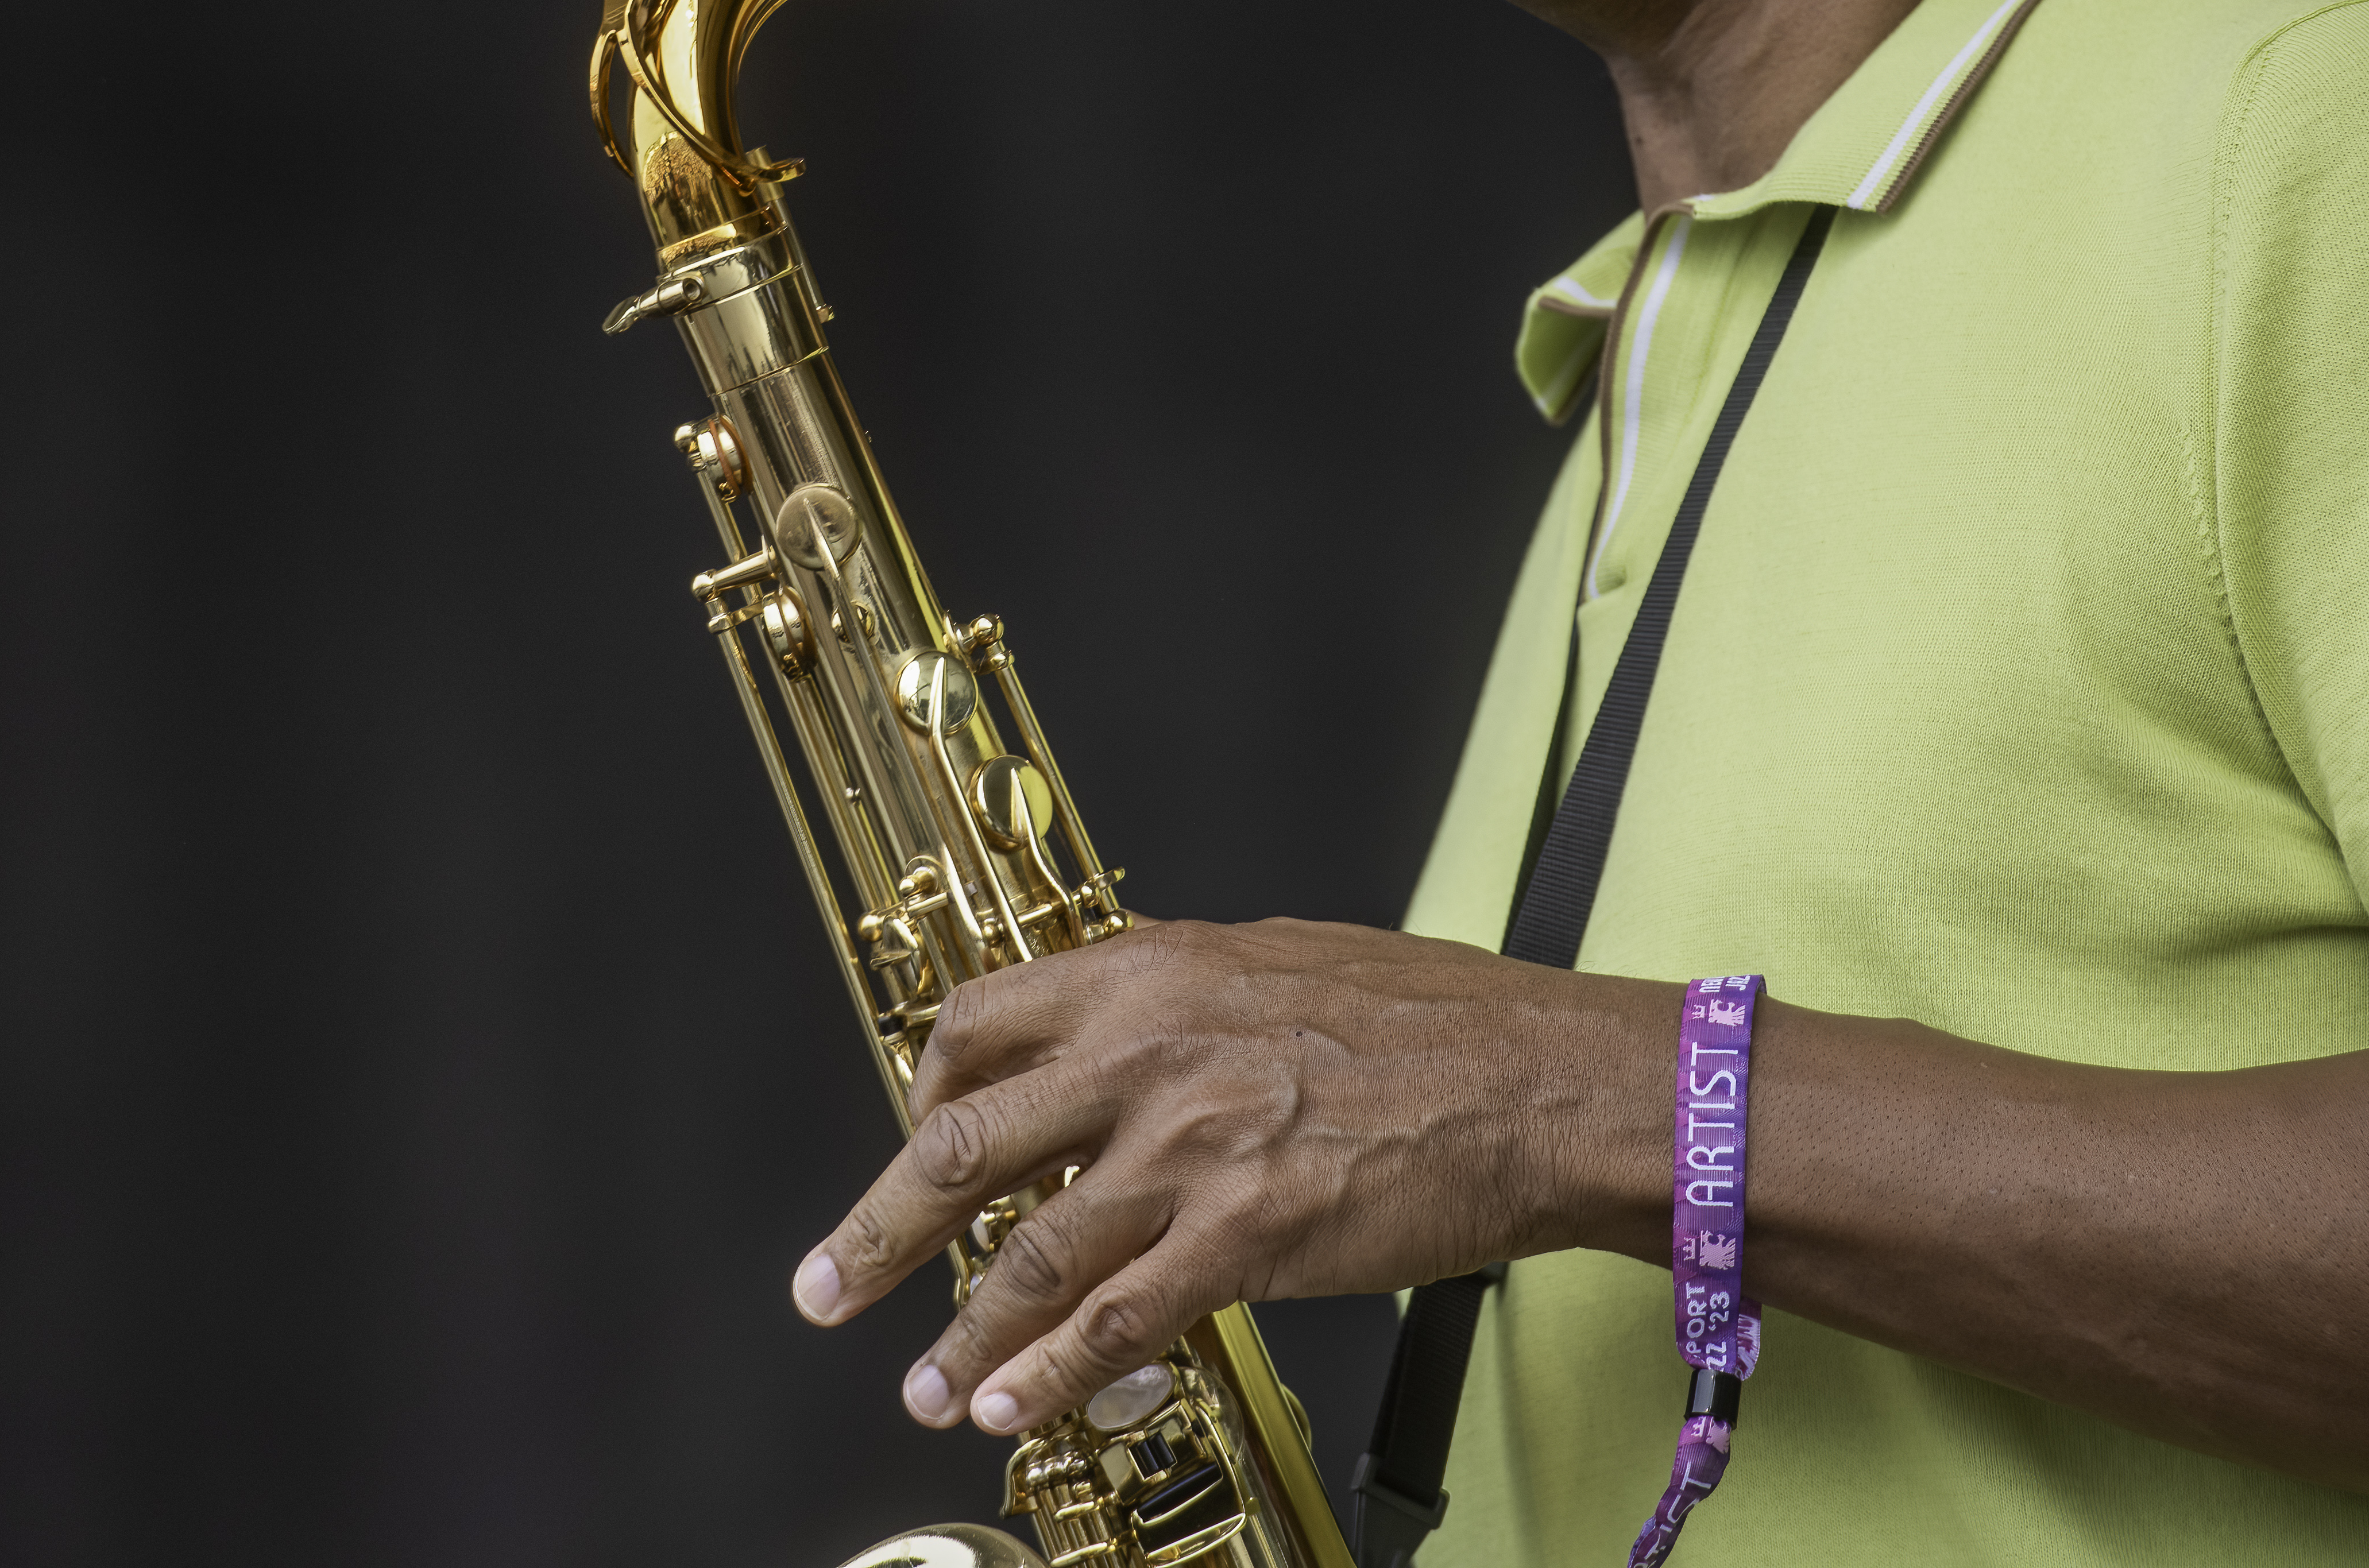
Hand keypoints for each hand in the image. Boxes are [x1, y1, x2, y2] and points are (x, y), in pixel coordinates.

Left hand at [787, 917, 1674, 1433]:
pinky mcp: (1245, 1237)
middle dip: (878, 1226)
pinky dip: (1048, 1375)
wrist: (1540, 1079)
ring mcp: (1191, 1149)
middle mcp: (1149, 1052)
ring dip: (958, 1334)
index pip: (980, 1025)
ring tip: (923, 1384)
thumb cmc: (1437, 1020)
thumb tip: (1127, 1030)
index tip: (914, 1140)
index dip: (928, 1093)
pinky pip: (1115, 1322)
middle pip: (964, 1142)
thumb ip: (1188, 999)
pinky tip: (1011, 1406)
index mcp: (1154, 972)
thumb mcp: (1283, 961)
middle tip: (828, 1282)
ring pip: (1026, 1253)